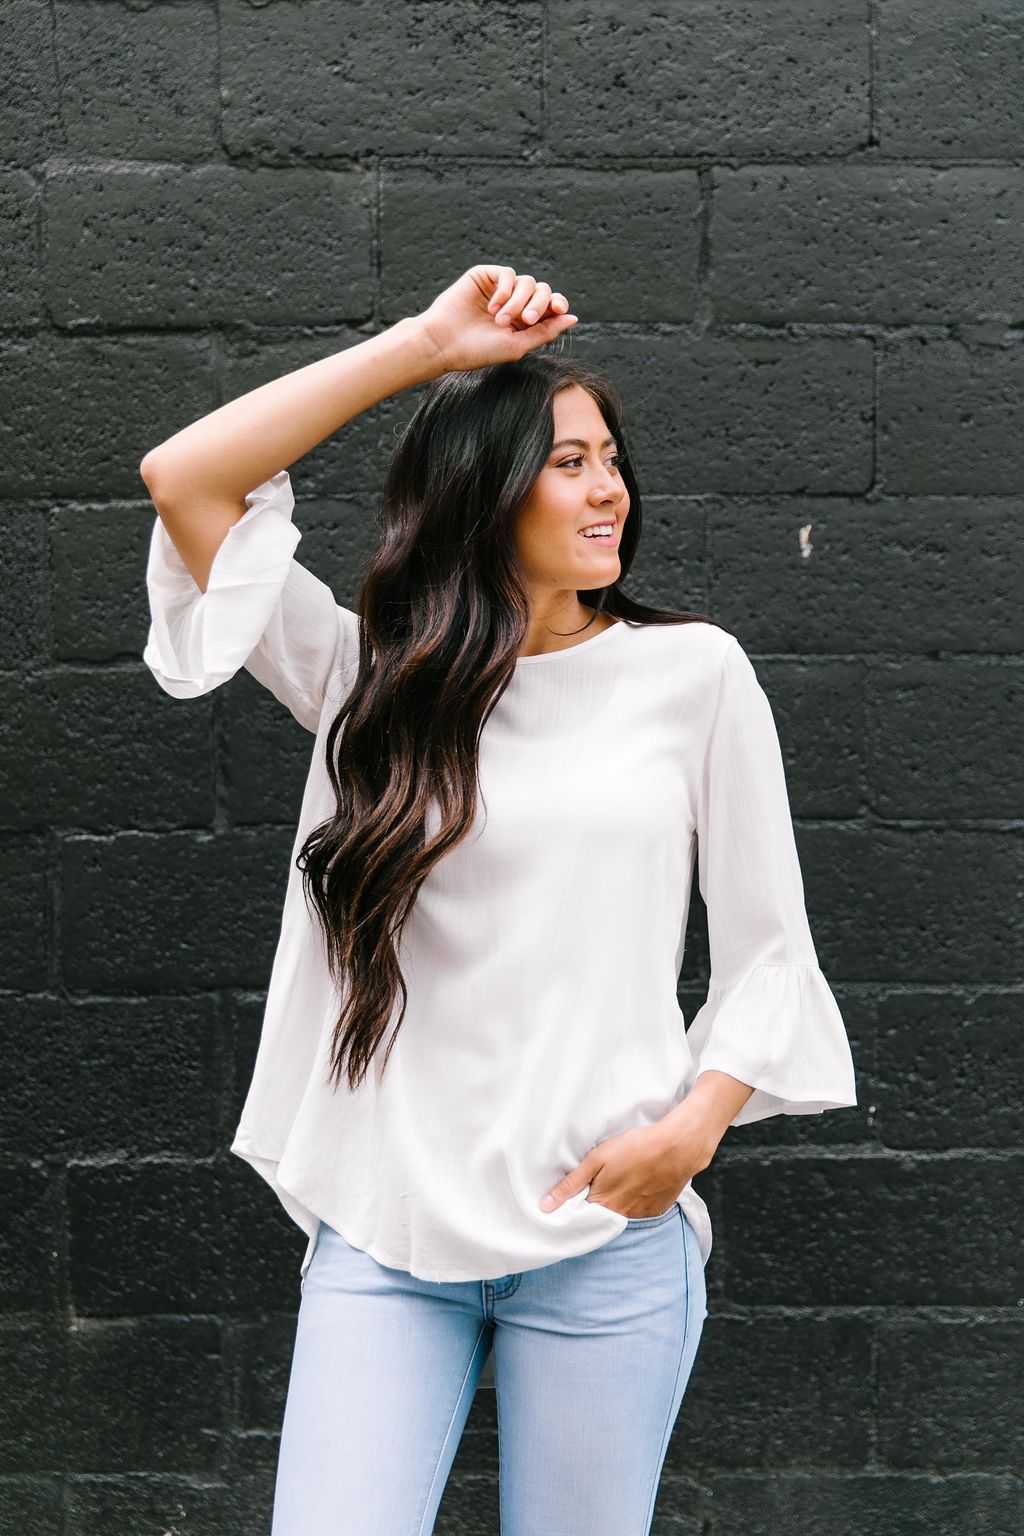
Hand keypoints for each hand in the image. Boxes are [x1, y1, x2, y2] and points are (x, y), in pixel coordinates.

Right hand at [413, 264, 578, 375]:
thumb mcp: (518, 346)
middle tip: (527, 320)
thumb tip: (573, 318)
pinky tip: (493, 306)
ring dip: (519, 301)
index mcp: (524, 321)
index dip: (557, 304)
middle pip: (542, 291)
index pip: (550, 306)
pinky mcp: (485, 276)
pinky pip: (508, 274)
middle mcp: (514, 303)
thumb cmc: (478, 351)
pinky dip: (506, 289)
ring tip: (500, 320)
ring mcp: (500, 289)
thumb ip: (546, 332)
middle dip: (539, 304)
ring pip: (527, 282)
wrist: (444, 343)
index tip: (559, 308)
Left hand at [538, 1115, 717, 1219]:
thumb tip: (545, 1206)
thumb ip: (571, 1184)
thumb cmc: (635, 1148)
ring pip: (619, 1217)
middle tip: (593, 1189)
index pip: (579, 1218)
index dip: (572, 1209)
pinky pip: (638, 1214)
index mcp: (602, 1205)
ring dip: (614, 1206)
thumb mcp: (597, 1159)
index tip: (567, 1202)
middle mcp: (620, 1217)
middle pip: (599, 1219)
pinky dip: (633, 1204)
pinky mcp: (656, 1211)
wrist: (676, 1148)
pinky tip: (635, 1187)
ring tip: (618, 1185)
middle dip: (592, 1208)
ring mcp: (640, 1216)